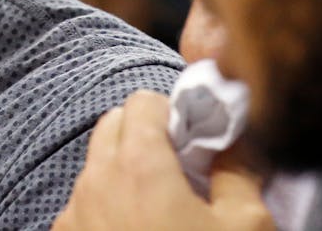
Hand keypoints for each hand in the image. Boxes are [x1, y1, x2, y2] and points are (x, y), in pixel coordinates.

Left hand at [51, 91, 273, 230]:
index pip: (143, 103)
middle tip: (182, 172)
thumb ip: (238, 170)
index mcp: (139, 166)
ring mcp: (74, 217)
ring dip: (124, 172)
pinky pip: (82, 206)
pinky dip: (106, 207)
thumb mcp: (247, 228)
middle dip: (145, 136)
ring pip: (94, 167)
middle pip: (112, 127)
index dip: (174, 115)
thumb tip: (231, 140)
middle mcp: (96, 183)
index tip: (197, 143)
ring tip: (162, 211)